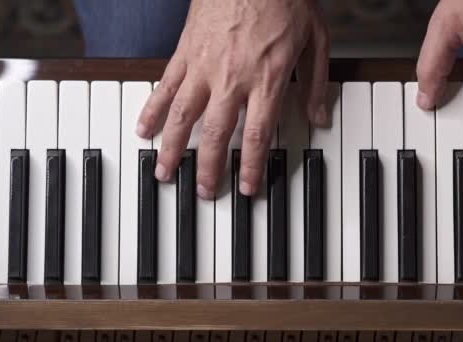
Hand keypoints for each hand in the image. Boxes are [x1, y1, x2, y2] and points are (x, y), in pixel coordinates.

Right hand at [136, 0, 329, 198]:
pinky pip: (164, 86)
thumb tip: (318, 118)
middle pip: (217, 135)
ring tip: (165, 174)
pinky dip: (152, 110)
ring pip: (183, 117)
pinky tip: (143, 130)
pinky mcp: (184, 50)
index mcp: (267, 79)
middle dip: (209, 169)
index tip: (245, 190)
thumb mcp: (316, 38)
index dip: (250, 168)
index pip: (257, 136)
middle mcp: (232, 79)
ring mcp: (203, 65)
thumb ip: (315, 82)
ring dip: (173, 149)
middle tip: (203, 193)